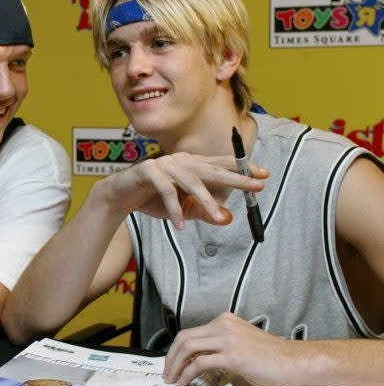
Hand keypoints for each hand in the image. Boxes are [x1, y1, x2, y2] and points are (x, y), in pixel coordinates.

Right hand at [105, 153, 267, 228]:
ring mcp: (164, 164)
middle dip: (237, 179)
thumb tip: (228, 219)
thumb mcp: (184, 209)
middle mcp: (181, 160)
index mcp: (192, 164)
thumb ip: (204, 212)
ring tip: (218, 218)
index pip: (221, 164)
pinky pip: (166, 191)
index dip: (242, 168)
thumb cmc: (153, 199)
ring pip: (191, 182)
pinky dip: (174, 210)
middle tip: (257, 187)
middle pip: (213, 169)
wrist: (120, 196)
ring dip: (205, 202)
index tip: (264, 175)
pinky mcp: (148, 171)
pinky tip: (181, 225)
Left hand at [163, 312, 300, 385]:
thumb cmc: (274, 357)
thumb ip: (222, 346)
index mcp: (225, 321)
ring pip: (189, 347)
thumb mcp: (242, 343)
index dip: (176, 349)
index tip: (172, 363)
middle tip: (167, 373)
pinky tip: (186, 381)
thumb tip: (201, 360)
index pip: (191, 332)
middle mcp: (224, 325)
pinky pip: (201, 362)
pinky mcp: (233, 355)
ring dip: (176, 365)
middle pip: (184, 338)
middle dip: (171, 357)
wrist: (297, 361)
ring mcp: (228, 339)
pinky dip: (188, 372)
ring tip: (173, 379)